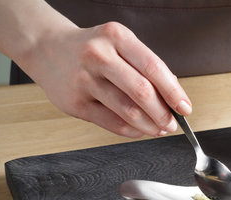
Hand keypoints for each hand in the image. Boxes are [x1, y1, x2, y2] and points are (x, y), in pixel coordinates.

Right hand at [28, 21, 191, 137]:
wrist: (45, 48)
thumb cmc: (92, 49)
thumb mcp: (120, 44)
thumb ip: (146, 67)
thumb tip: (174, 97)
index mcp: (116, 37)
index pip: (154, 68)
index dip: (174, 92)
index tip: (185, 108)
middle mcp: (98, 56)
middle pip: (141, 91)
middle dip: (163, 113)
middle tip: (173, 124)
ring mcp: (84, 80)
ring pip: (127, 111)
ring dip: (150, 125)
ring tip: (160, 129)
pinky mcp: (75, 103)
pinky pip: (111, 123)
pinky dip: (132, 131)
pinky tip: (140, 130)